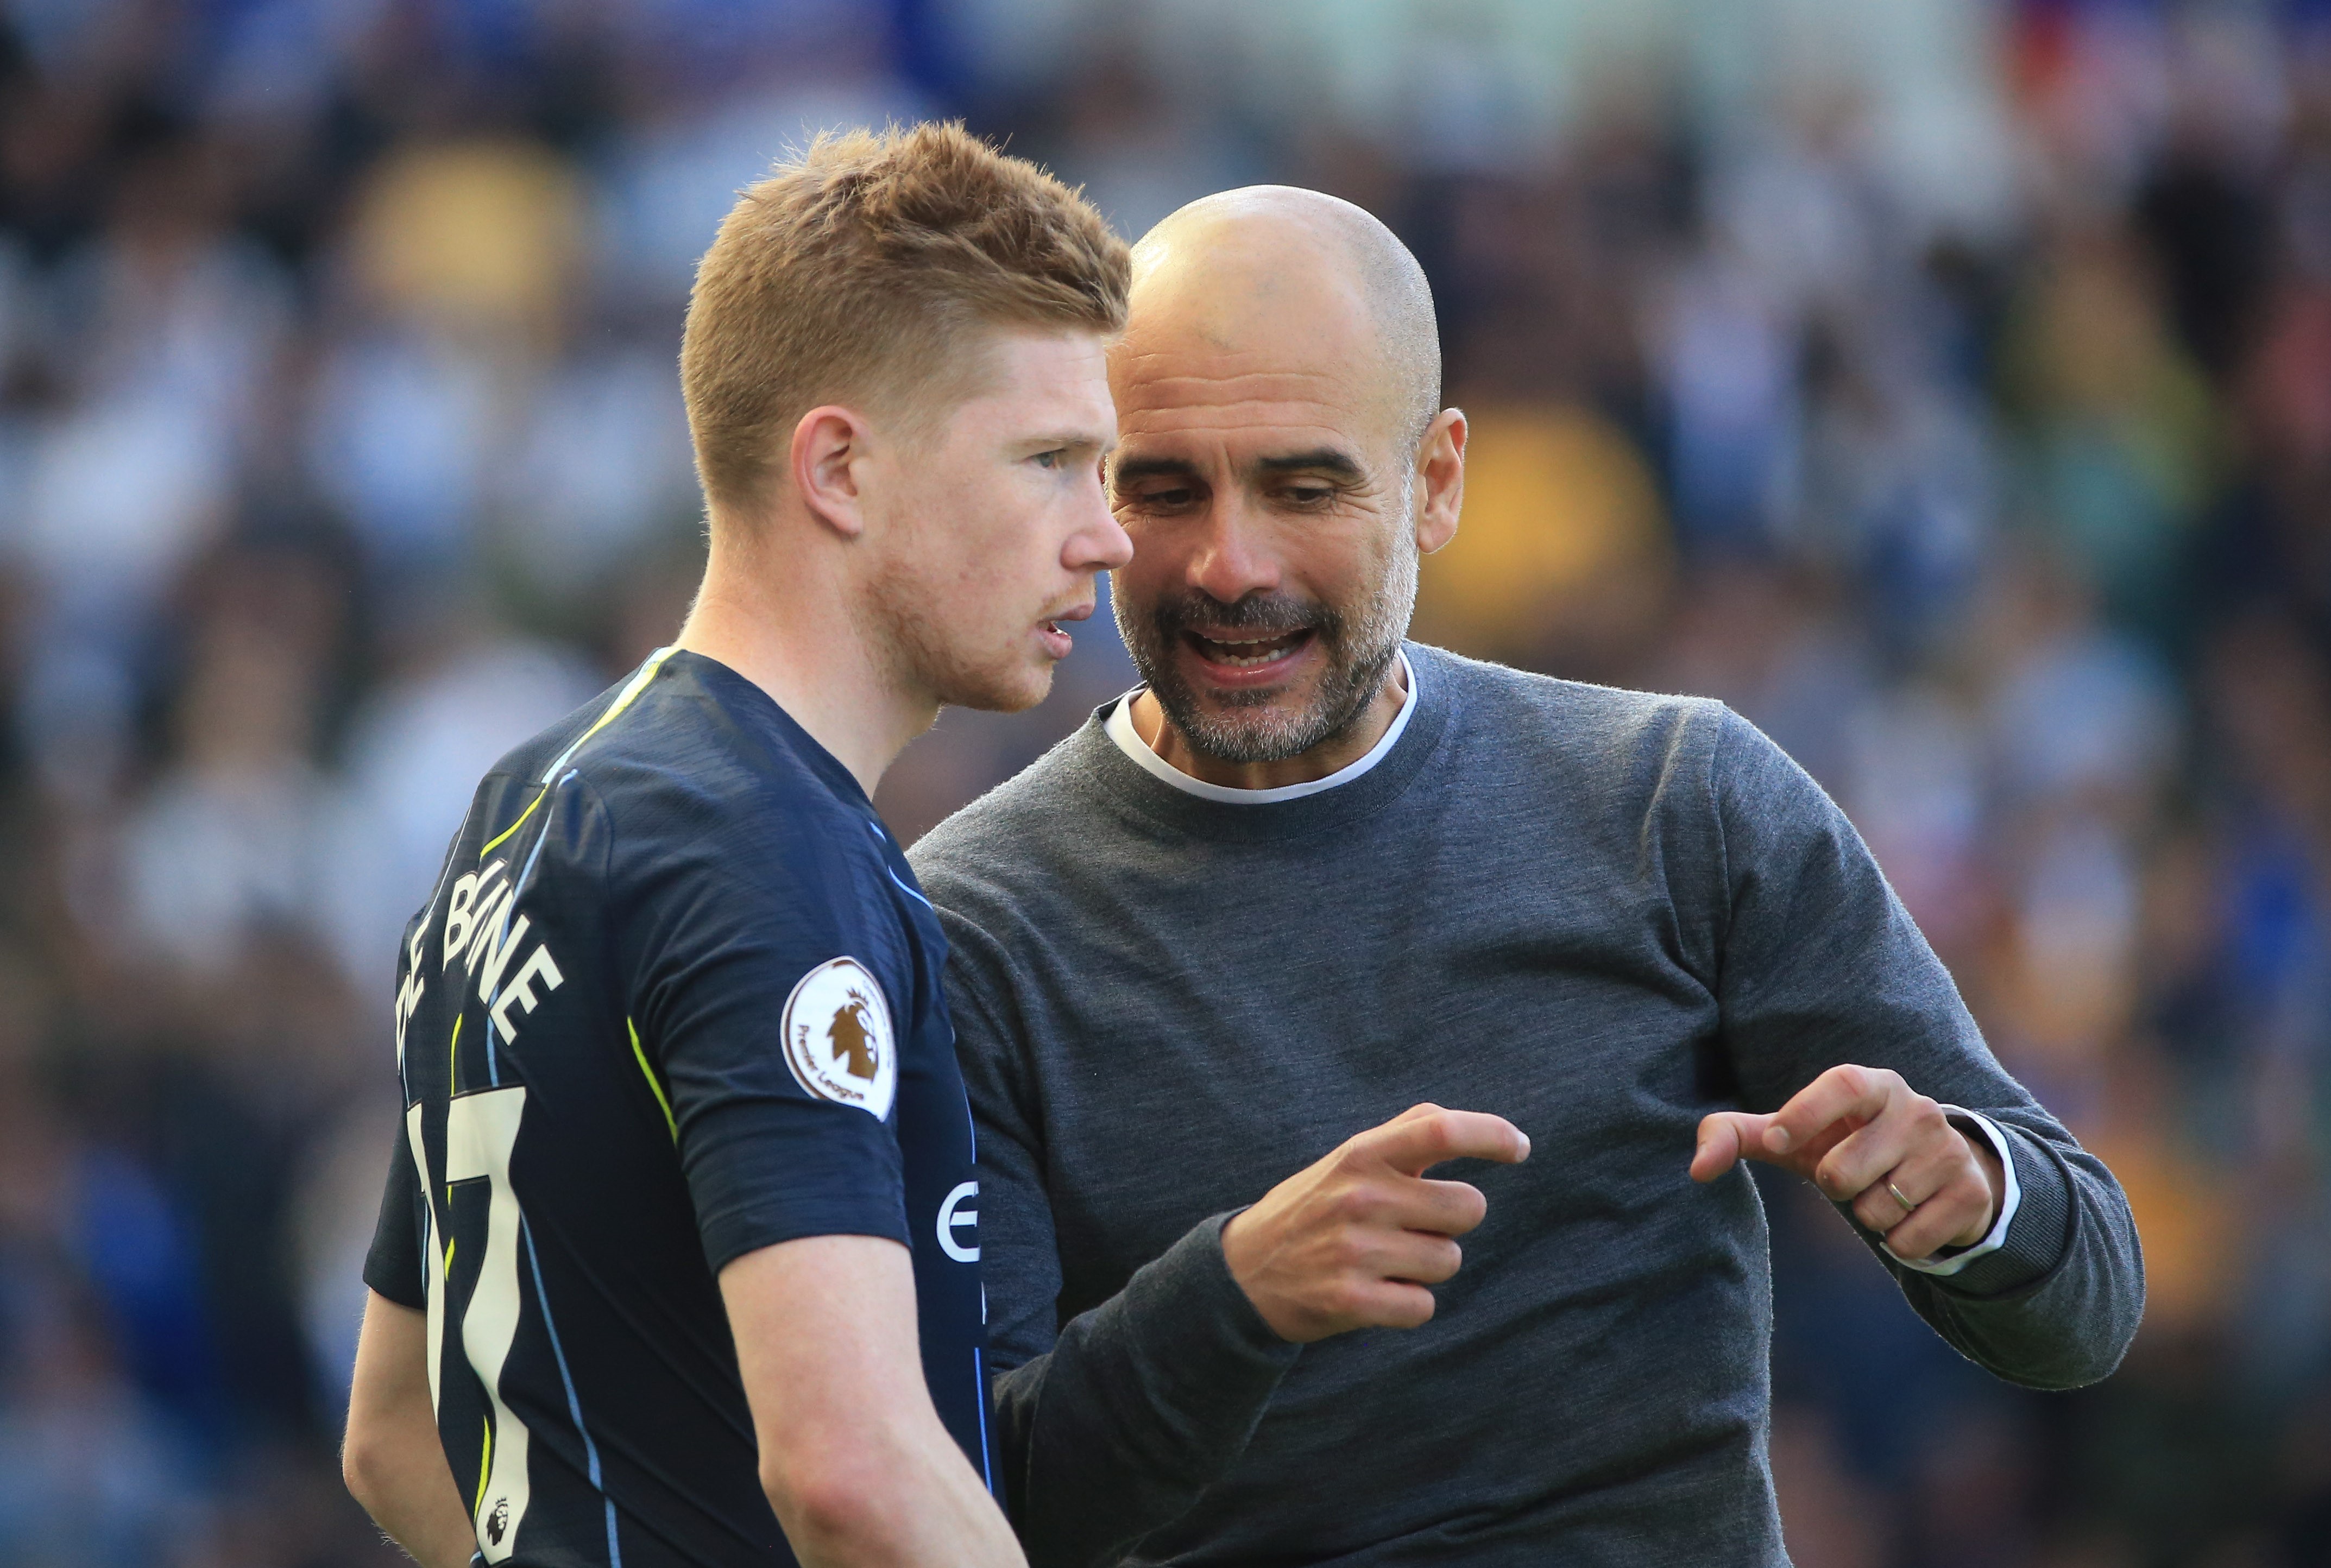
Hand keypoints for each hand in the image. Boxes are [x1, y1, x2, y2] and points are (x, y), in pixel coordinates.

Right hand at [1221, 1103, 1529, 1343]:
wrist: (1243, 1273)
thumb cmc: (1315, 1208)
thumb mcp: (1349, 1159)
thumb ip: (1408, 1133)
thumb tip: (1486, 1129)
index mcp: (1362, 1154)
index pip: (1441, 1130)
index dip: (1491, 1134)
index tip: (1519, 1148)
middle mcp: (1359, 1196)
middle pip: (1467, 1208)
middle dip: (1451, 1222)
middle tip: (1411, 1227)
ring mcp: (1354, 1250)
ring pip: (1449, 1260)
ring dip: (1426, 1266)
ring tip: (1384, 1261)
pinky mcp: (1351, 1300)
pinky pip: (1424, 1306)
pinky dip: (1409, 1305)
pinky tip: (1375, 1292)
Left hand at [1690, 1065, 2003, 1260]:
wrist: (1941, 1172)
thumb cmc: (1846, 1145)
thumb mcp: (1795, 1137)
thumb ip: (1737, 1137)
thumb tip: (1694, 1169)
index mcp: (1872, 1085)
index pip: (1842, 1084)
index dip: (1804, 1114)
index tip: (1777, 1143)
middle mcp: (1918, 1110)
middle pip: (1844, 1171)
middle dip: (1835, 1187)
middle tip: (1852, 1175)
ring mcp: (1949, 1151)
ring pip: (1878, 1209)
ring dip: (1869, 1214)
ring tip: (1885, 1191)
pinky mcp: (1971, 1195)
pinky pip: (1911, 1239)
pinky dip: (1901, 1241)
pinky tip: (1912, 1215)